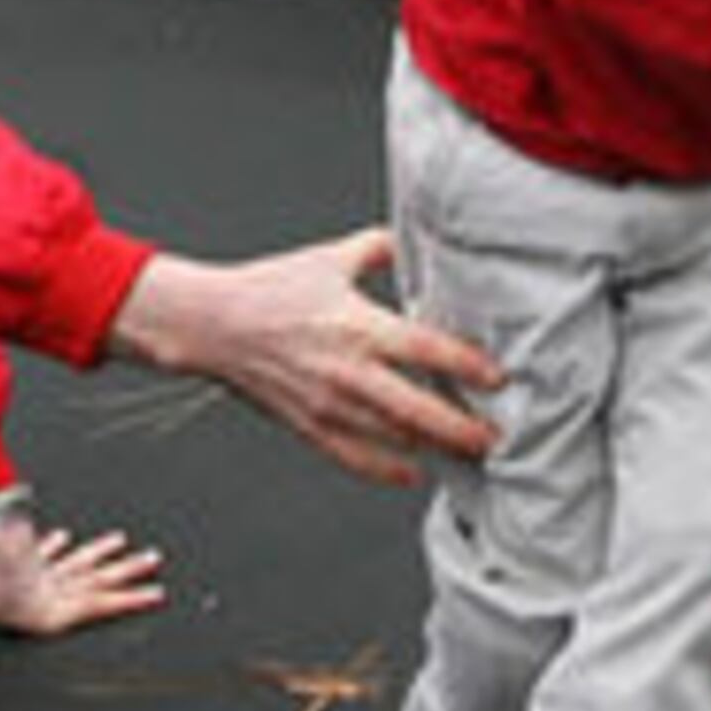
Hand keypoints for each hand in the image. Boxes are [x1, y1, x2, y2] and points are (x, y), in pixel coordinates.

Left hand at [0, 512, 165, 659]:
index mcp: (51, 607)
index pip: (100, 604)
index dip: (129, 600)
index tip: (156, 593)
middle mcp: (54, 587)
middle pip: (99, 579)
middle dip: (129, 574)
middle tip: (155, 564)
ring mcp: (43, 567)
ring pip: (82, 561)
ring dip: (103, 554)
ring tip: (126, 544)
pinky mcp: (28, 552)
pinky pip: (48, 549)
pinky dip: (56, 544)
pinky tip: (64, 535)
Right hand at [108, 229, 500, 483]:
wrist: (212, 324)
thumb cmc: (269, 289)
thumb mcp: (330, 258)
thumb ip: (379, 248)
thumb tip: (417, 239)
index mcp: (357, 325)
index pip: (426, 349)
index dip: (467, 365)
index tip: (498, 377)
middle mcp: (347, 371)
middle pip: (418, 409)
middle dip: (462, 428)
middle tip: (494, 436)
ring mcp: (328, 405)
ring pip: (393, 439)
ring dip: (433, 448)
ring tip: (466, 451)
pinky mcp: (309, 426)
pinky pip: (355, 458)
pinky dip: (388, 470)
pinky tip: (413, 471)